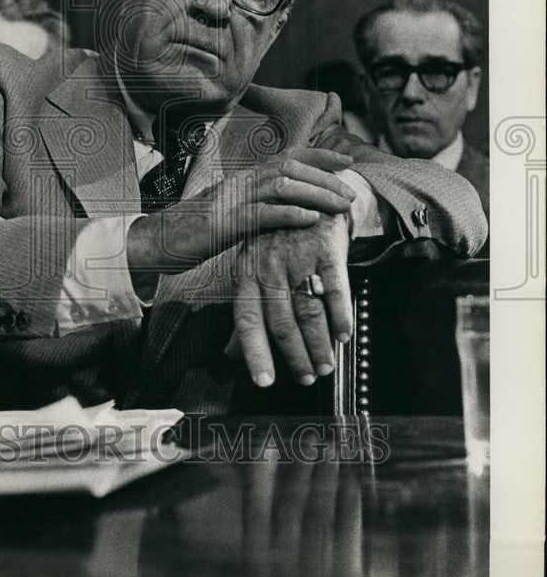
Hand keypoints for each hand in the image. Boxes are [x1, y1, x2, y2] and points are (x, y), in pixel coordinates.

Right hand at [127, 149, 355, 300]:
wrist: (154, 242)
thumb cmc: (192, 232)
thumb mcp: (229, 213)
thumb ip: (255, 207)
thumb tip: (285, 207)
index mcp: (242, 179)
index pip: (286, 157)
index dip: (319, 154)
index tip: (346, 161)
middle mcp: (239, 183)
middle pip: (289, 167)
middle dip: (325, 177)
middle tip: (351, 191)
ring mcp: (230, 202)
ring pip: (280, 186)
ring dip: (315, 193)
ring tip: (340, 205)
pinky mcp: (223, 225)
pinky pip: (260, 215)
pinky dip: (288, 215)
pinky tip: (310, 219)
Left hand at [233, 212, 351, 385]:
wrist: (311, 194)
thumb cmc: (280, 240)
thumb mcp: (255, 268)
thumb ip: (248, 311)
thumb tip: (231, 354)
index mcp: (247, 273)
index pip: (246, 319)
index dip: (255, 352)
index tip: (265, 382)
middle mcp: (269, 266)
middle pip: (282, 322)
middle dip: (296, 356)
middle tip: (309, 378)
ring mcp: (297, 257)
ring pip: (308, 311)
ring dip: (319, 344)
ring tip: (327, 365)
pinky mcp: (325, 249)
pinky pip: (334, 289)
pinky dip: (341, 316)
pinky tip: (345, 335)